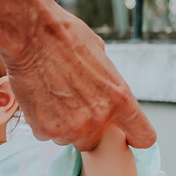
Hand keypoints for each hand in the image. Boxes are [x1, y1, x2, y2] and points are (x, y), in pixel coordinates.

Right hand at [7, 8, 155, 151]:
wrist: (32, 35)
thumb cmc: (65, 37)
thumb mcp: (100, 55)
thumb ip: (105, 80)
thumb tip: (104, 87)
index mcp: (120, 99)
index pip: (143, 136)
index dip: (134, 137)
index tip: (126, 136)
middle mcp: (98, 118)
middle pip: (93, 141)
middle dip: (82, 128)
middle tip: (69, 104)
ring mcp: (71, 127)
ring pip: (66, 138)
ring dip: (59, 124)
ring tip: (51, 95)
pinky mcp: (46, 129)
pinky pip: (44, 134)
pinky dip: (40, 121)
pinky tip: (38, 98)